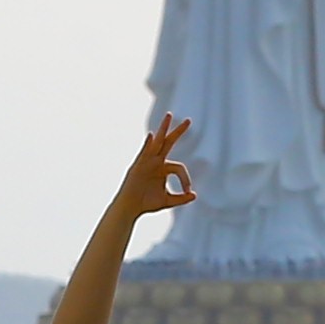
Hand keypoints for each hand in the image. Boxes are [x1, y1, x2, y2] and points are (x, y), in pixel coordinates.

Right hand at [109, 114, 198, 231]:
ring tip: (169, 116)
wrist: (130, 208)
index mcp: (164, 168)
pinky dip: (147, 144)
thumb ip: (181, 199)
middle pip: (169, 143)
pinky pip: (144, 153)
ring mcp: (147, 162)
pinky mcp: (138, 166)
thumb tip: (194, 195)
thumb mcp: (167, 201)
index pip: (180, 168)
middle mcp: (156, 161)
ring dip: (163, 129)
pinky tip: (151, 136)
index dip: (186, 179)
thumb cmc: (147, 203)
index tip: (188, 191)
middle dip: (178, 132)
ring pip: (157, 143)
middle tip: (189, 120)